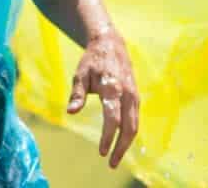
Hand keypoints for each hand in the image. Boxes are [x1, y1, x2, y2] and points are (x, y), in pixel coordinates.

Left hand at [67, 31, 138, 168]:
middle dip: (121, 147)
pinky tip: (121, 143)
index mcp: (112, 87)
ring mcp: (134, 94)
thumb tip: (71, 112)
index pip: (113, 118)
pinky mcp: (136, 96)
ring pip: (135, 124)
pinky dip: (130, 133)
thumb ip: (77, 94)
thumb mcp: (80, 74)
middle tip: (111, 164)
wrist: (110, 44)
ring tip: (115, 158)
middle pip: (129, 126)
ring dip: (127, 143)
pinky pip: (135, 118)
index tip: (102, 152)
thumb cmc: (92, 61)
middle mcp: (127, 93)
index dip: (108, 137)